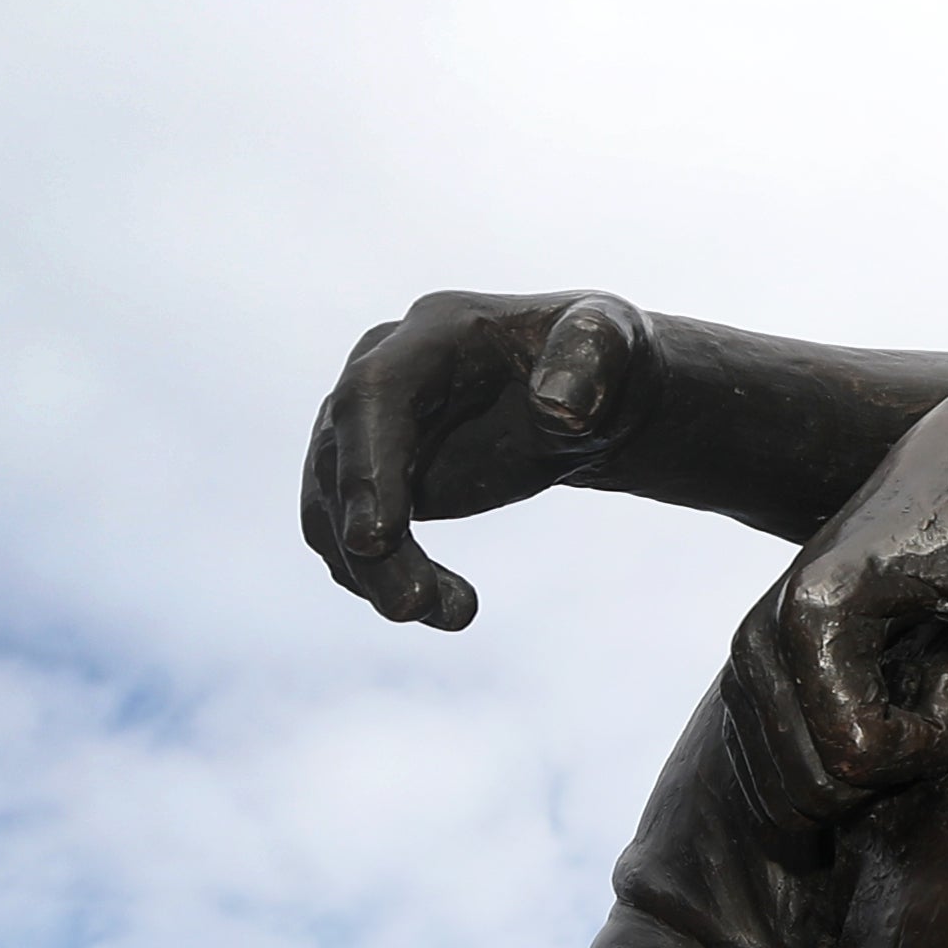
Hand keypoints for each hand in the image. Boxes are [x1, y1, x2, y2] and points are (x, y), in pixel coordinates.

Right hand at [297, 291, 659, 629]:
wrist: (586, 391)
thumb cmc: (598, 355)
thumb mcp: (613, 337)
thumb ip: (592, 355)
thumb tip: (560, 406)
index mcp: (432, 333)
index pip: (372, 395)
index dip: (363, 465)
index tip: (373, 539)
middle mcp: (381, 375)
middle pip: (339, 462)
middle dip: (366, 541)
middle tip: (413, 606)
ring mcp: (368, 429)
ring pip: (334, 511)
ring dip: (375, 574)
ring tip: (454, 614)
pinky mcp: (375, 479)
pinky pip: (354, 538)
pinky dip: (388, 579)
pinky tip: (451, 608)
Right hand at [729, 395, 947, 819]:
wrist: (934, 472)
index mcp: (813, 620)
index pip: (857, 754)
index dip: (929, 746)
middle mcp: (758, 646)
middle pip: (816, 789)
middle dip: (895, 769)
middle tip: (938, 692)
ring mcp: (746, 669)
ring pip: (793, 795)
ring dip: (865, 774)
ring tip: (909, 697)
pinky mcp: (752, 684)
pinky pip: (780, 779)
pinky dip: (837, 772)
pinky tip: (884, 711)